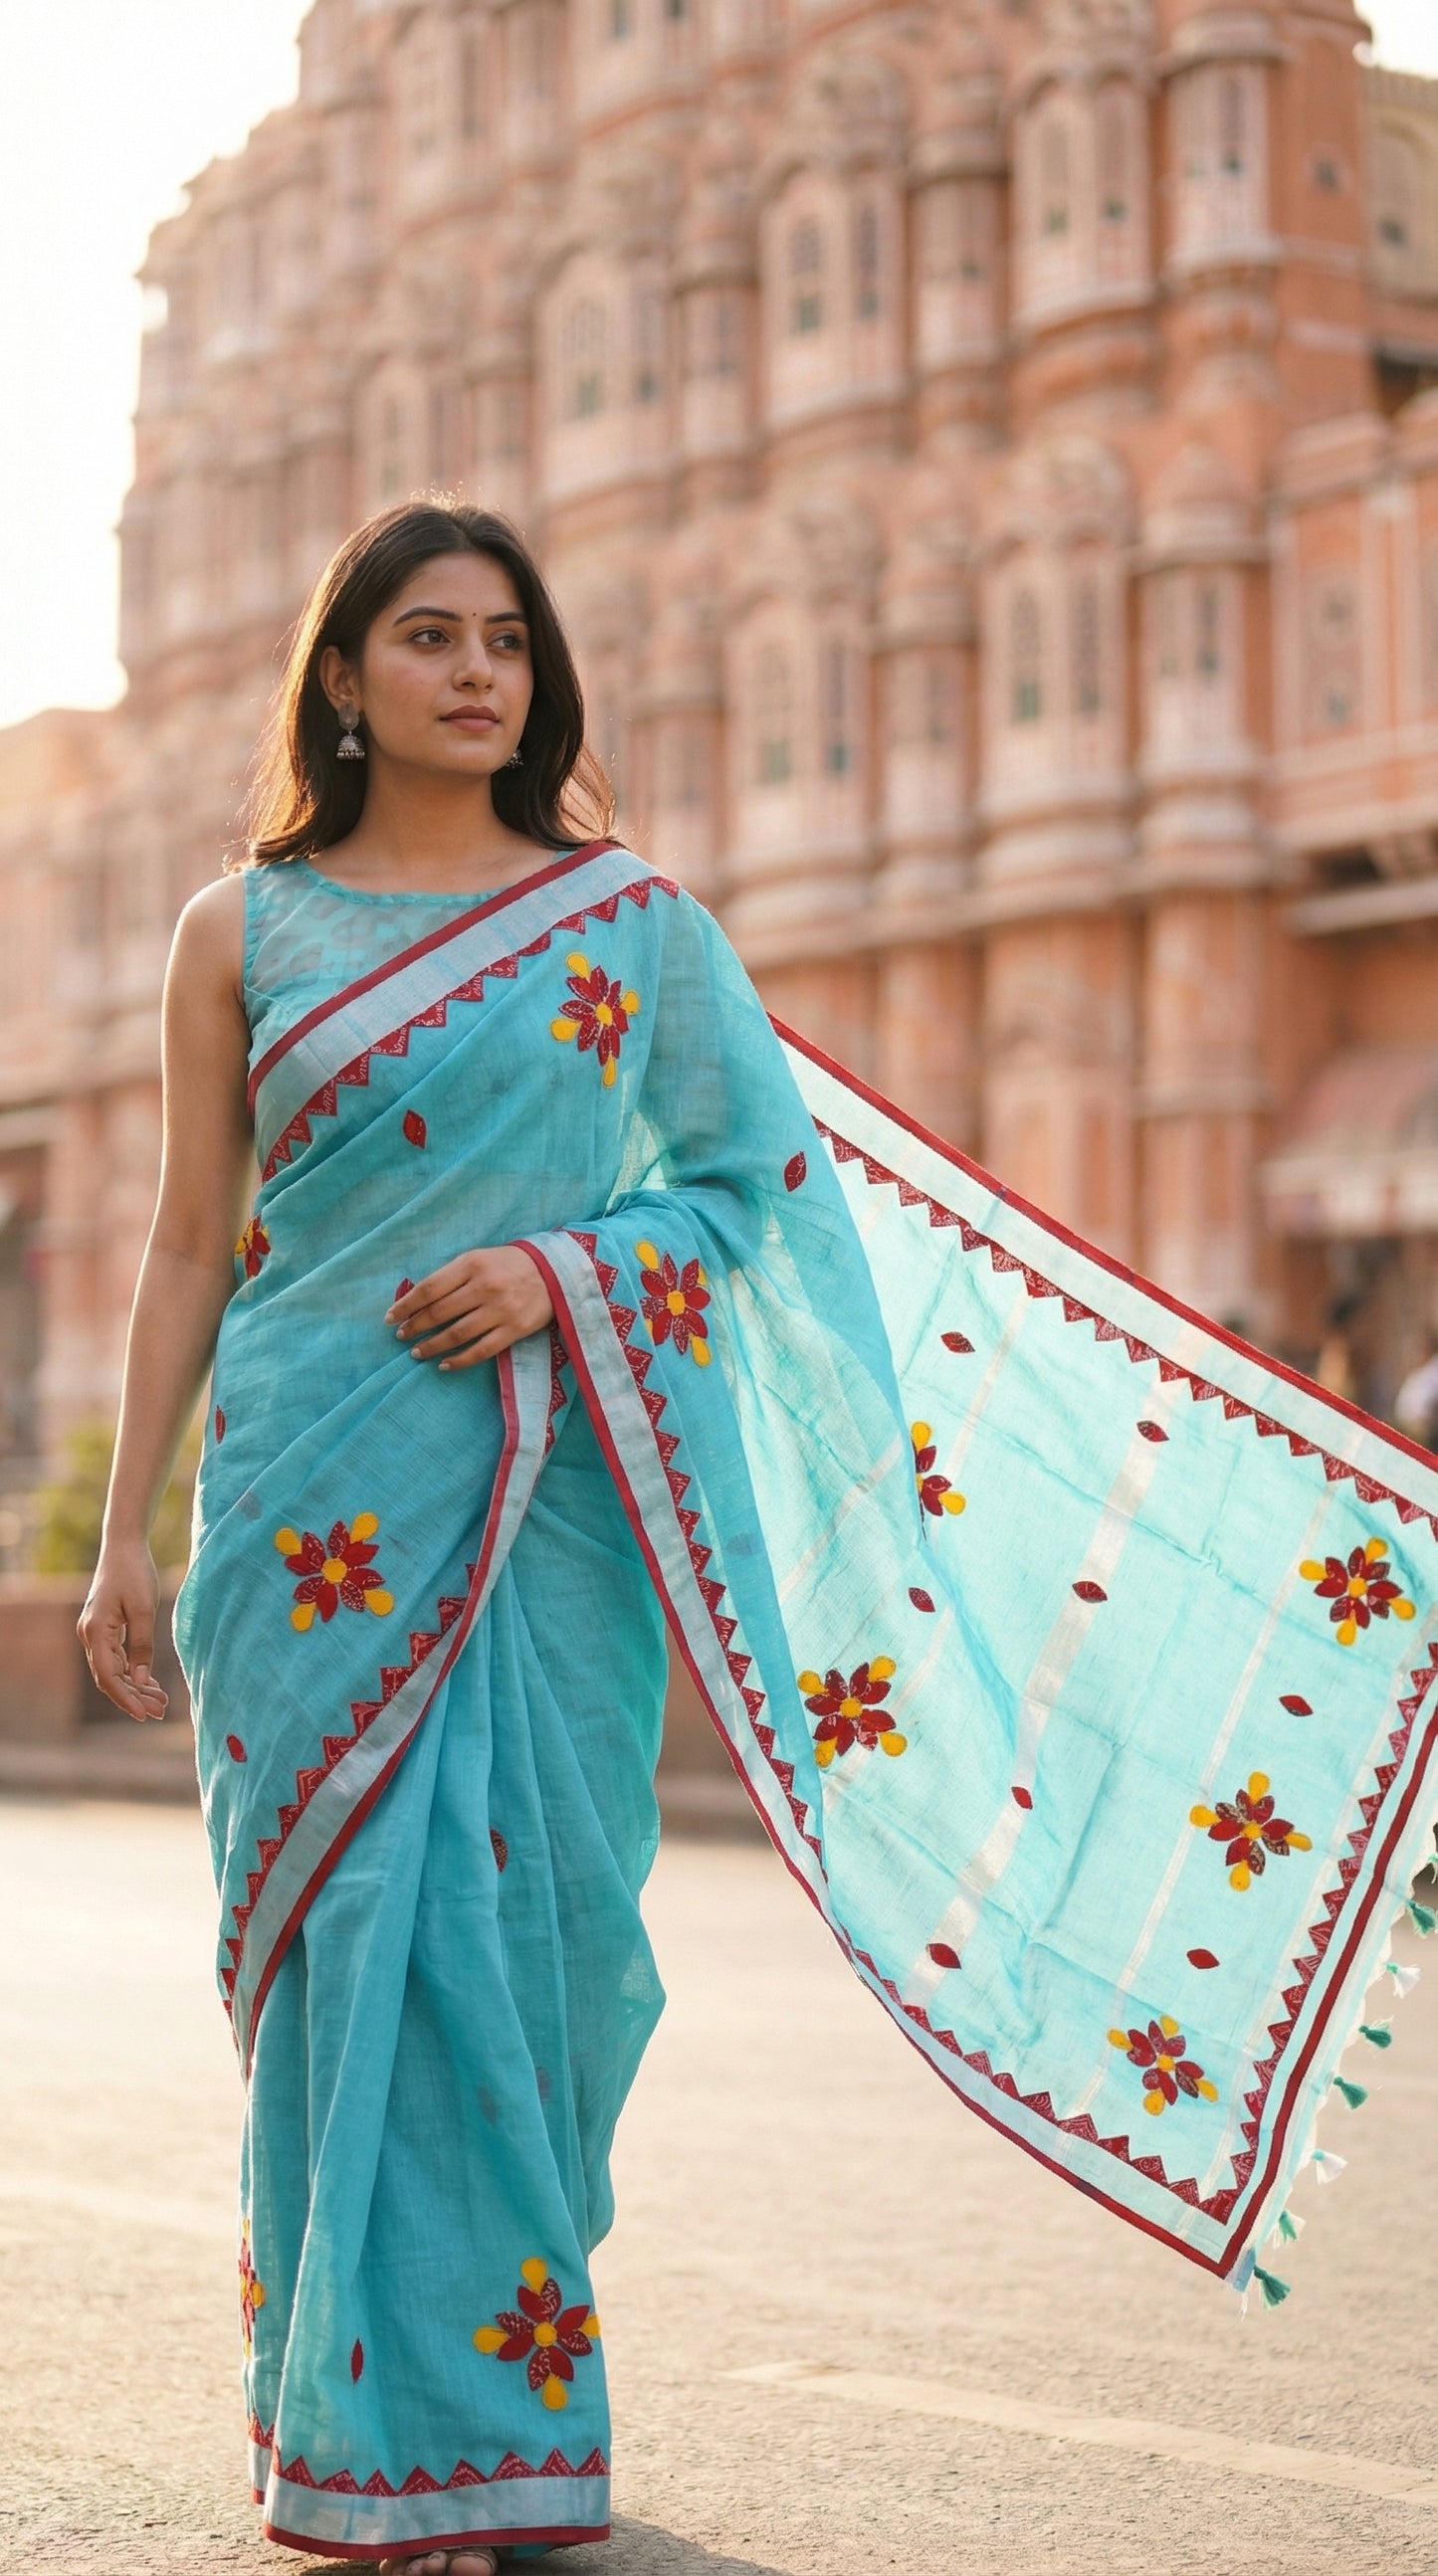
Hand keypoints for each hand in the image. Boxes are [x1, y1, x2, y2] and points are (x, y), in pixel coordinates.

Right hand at [78, 1542, 170, 1722]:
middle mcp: (90, 1635)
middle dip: (134, 1697)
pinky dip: (132, 1672)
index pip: (107, 1676)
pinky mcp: (104, 1629)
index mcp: (96, 1631)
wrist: (124, 1546)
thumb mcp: (144, 1610)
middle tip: (161, 1711)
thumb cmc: (135, 1573)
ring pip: (113, 1670)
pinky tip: (151, 1684)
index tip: (144, 1715)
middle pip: (109, 1677)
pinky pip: (116, 1659)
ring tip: (161, 1702)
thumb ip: (143, 1646)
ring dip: (135, 1687)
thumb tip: (140, 1680)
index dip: (126, 1698)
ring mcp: (95, 1633)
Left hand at [385, 1245, 553, 1370]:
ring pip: (456, 1334)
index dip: (406, 1305)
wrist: (556, 1272)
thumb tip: (416, 1298)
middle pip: (439, 1313)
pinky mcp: (514, 1330)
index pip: (429, 1288)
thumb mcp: (478, 1258)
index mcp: (472, 1264)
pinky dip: (459, 1360)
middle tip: (401, 1336)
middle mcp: (485, 1287)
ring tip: (417, 1352)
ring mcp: (501, 1310)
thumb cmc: (509, 1264)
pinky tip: (445, 1365)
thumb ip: (451, 1275)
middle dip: (415, 1327)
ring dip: (432, 1346)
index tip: (390, 1318)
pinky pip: (481, 1350)